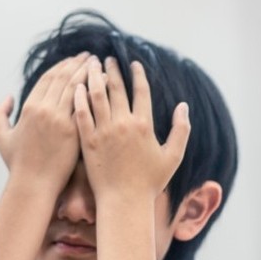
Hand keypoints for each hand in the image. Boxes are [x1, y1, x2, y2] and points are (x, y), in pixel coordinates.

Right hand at [0, 53, 90, 186]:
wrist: (33, 184)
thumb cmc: (17, 163)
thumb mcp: (0, 136)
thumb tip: (9, 97)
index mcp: (28, 107)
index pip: (48, 78)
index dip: (62, 66)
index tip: (73, 59)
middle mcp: (44, 109)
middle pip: (64, 78)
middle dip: (78, 64)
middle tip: (90, 56)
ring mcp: (60, 120)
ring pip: (77, 88)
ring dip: (89, 73)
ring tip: (100, 64)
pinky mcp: (74, 132)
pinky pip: (87, 106)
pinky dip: (96, 91)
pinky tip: (106, 84)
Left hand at [74, 57, 189, 202]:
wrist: (124, 201)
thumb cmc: (150, 181)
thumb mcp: (172, 156)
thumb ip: (181, 130)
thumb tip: (184, 106)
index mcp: (144, 125)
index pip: (141, 91)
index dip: (137, 74)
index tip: (132, 63)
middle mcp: (123, 124)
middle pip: (116, 88)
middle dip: (112, 70)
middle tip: (107, 58)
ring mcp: (103, 132)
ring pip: (96, 96)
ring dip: (93, 77)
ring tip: (91, 65)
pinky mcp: (87, 141)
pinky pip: (81, 114)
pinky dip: (79, 98)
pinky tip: (76, 86)